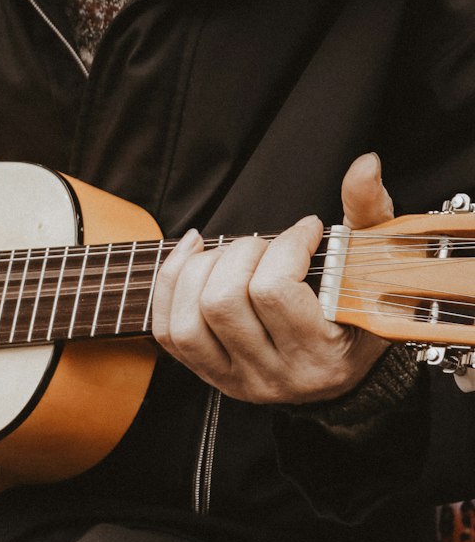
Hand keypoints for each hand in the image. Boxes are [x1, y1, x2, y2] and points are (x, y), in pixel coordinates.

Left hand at [150, 153, 392, 403]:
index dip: (285, 245)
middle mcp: (275, 376)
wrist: (342, 366)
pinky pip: (168, 330)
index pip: (274, 291)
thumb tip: (365, 163)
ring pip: (190, 319)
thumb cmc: (359, 310)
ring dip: (204, 269)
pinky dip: (173, 282)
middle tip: (266, 245)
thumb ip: (369, 212)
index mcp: (320, 356)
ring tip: (233, 254)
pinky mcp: (208, 373)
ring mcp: (236, 378)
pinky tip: (194, 253)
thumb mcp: (373, 265)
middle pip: (223, 302)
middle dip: (239, 254)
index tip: (307, 230)